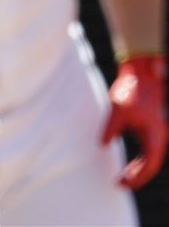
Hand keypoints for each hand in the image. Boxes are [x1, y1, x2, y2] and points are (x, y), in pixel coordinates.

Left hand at [101, 54, 166, 188]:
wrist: (141, 75)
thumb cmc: (130, 91)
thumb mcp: (117, 110)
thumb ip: (110, 128)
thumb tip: (101, 146)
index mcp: (154, 136)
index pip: (149, 165)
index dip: (137, 177)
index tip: (123, 184)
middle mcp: (159, 137)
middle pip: (151, 165)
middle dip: (138, 177)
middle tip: (120, 184)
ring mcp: (156, 133)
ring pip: (151, 159)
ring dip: (140, 170)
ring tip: (123, 178)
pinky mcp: (151, 129)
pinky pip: (148, 151)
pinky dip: (141, 161)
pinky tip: (130, 166)